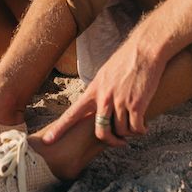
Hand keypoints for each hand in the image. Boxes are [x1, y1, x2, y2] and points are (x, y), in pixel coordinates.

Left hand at [42, 40, 165, 147]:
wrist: (144, 50)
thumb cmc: (126, 59)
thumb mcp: (105, 74)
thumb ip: (98, 91)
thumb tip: (95, 105)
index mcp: (93, 90)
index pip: (71, 114)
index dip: (59, 129)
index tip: (47, 141)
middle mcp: (104, 98)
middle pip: (101, 131)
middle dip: (111, 140)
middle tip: (119, 141)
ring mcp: (120, 101)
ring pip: (122, 131)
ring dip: (129, 133)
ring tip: (136, 125)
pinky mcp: (137, 104)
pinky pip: (136, 127)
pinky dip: (140, 130)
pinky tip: (144, 126)